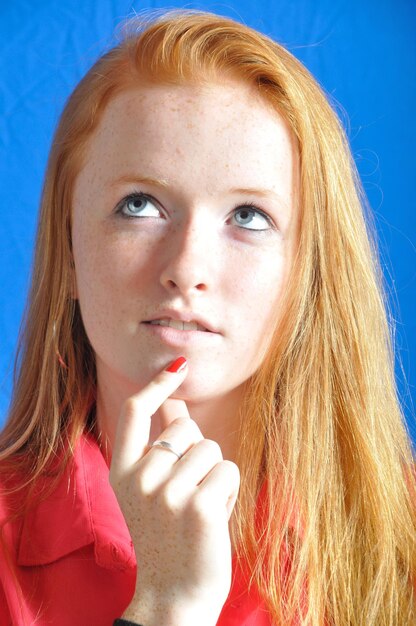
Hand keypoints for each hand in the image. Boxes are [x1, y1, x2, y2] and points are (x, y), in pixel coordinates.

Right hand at [109, 357, 239, 625]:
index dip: (157, 384)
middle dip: (198, 451)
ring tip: (200, 508)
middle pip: (187, 427)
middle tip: (188, 492)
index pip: (134, 411)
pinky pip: (228, 469)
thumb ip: (162, 443)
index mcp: (122, 471)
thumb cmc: (168, 535)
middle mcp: (139, 479)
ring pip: (211, 448)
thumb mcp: (152, 488)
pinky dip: (228, 490)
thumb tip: (175, 401)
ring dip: (214, 474)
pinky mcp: (198, 505)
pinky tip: (214, 517)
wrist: (173, 595)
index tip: (178, 367)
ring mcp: (167, 492)